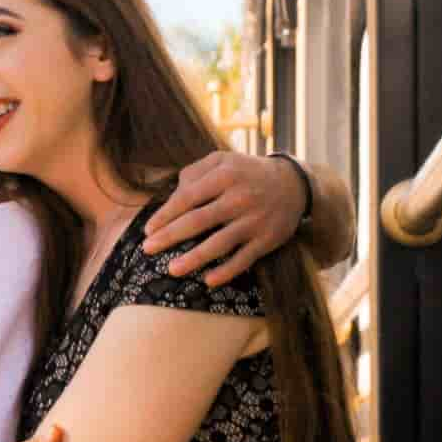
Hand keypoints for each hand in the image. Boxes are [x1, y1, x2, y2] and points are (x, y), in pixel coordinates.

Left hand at [143, 152, 306, 286]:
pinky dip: (226, 271)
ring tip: (172, 269)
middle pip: (198, 221)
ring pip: (219, 243)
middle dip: (169, 236)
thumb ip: (195, 172)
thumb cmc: (247, 172)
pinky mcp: (267, 240)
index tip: (148, 229)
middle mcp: (239, 198)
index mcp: (224, 175)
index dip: (165, 215)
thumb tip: (172, 196)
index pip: (187, 197)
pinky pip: (244, 259)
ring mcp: (254, 221)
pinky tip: (208, 281)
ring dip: (194, 258)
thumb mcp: (223, 160)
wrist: (294, 184)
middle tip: (148, 249)